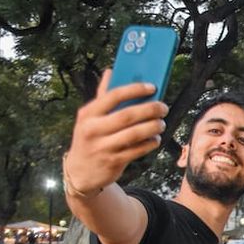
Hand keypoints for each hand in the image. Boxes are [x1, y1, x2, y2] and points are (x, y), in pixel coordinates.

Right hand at [63, 70, 167, 196]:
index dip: (135, 89)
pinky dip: (150, 143)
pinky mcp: (113, 161)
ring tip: (162, 123)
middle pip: (128, 115)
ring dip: (153, 127)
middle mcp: (93, 129)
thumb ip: (102, 96)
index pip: (113, 95)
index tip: (152, 87)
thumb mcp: (90, 117)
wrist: (80, 172)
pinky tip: (156, 139)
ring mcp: (102, 146)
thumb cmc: (90, 137)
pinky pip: (137, 150)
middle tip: (163, 107)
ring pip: (134, 134)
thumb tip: (111, 71)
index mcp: (88, 113)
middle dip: (150, 109)